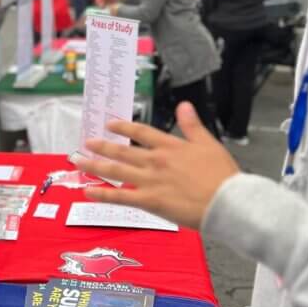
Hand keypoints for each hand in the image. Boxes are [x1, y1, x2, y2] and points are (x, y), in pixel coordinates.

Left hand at [75, 102, 238, 229]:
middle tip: (86, 143)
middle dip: (103, 146)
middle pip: (123, 151)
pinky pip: (121, 197)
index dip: (124, 128)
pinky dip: (103, 194)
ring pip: (116, 171)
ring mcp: (150, 180)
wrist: (227, 202)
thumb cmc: (222, 176)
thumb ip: (192, 125)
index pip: (142, 133)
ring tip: (79, 161)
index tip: (110, 124)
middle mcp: (156, 161)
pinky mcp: (150, 201)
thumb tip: (184, 104)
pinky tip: (88, 191)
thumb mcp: (208, 143)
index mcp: (170, 146)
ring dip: (96, 165)